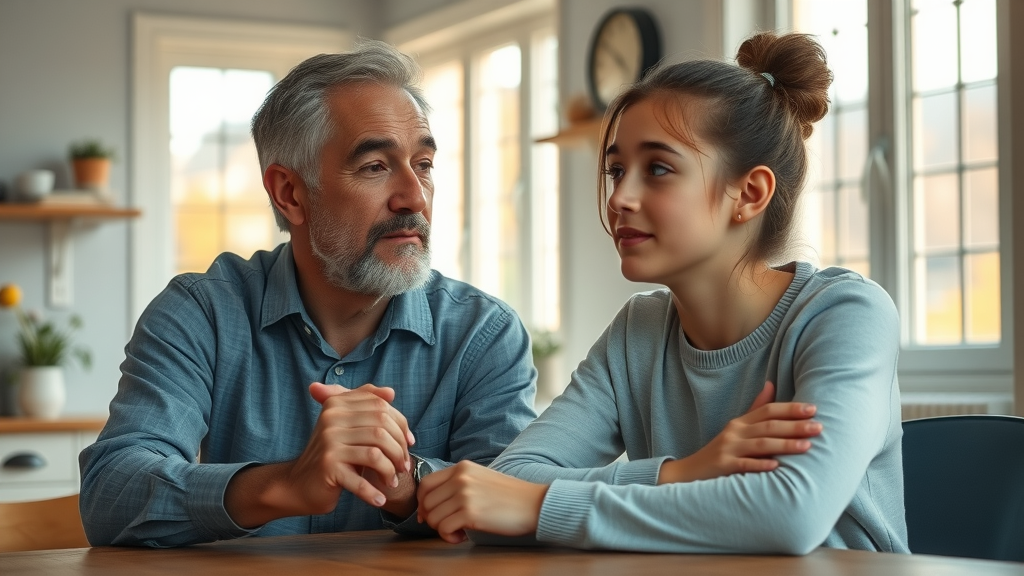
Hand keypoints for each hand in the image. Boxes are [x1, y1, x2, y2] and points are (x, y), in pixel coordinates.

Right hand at [225, 383, 416, 527]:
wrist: (298, 484)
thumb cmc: (332, 455)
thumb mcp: (346, 426)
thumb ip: (366, 406)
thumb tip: (391, 392)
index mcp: (337, 404)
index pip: (381, 406)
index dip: (401, 425)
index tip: (409, 443)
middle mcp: (331, 418)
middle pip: (382, 428)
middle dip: (399, 449)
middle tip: (403, 466)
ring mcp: (328, 442)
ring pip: (376, 453)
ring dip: (390, 470)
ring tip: (392, 481)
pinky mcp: (327, 466)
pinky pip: (359, 479)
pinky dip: (373, 492)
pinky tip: (379, 499)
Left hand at [416, 461, 547, 543]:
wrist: (533, 503)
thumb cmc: (508, 496)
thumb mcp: (480, 478)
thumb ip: (457, 484)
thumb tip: (429, 505)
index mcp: (461, 468)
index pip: (426, 483)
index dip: (422, 502)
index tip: (428, 514)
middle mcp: (460, 478)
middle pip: (426, 502)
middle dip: (432, 519)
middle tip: (448, 526)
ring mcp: (464, 495)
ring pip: (433, 517)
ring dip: (442, 529)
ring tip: (459, 531)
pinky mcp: (470, 513)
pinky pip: (443, 528)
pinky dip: (449, 537)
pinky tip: (463, 537)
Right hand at [658, 382, 821, 483]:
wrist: (691, 471)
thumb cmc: (721, 451)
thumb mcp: (736, 428)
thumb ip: (755, 408)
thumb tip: (771, 384)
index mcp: (740, 422)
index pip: (768, 410)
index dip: (790, 409)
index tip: (813, 409)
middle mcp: (734, 432)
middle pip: (768, 425)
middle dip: (795, 425)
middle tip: (819, 427)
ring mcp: (728, 448)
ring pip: (760, 444)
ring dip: (785, 444)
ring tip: (807, 446)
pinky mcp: (723, 466)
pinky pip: (744, 464)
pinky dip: (760, 464)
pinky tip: (777, 466)